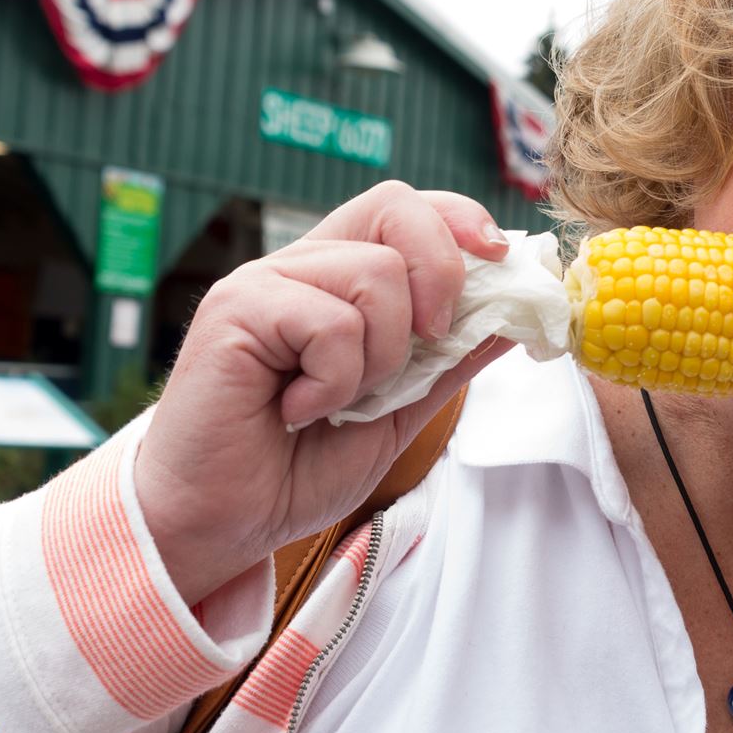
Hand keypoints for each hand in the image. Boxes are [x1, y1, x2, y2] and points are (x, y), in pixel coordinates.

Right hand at [133, 181, 515, 605]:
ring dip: (381, 357)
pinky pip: (330, 322)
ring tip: (334, 402)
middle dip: (439, 274)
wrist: (222, 524)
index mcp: (336, 280)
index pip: (404, 208)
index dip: (457, 219)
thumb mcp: (397, 415)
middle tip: (429, 339)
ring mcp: (264, 282)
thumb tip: (510, 320)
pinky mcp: (235, 309)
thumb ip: (445, 364)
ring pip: (375, 274)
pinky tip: (297, 411)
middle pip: (395, 209)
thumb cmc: (294, 468)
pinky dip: (334, 381)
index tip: (498, 257)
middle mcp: (300, 267)